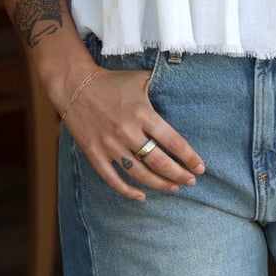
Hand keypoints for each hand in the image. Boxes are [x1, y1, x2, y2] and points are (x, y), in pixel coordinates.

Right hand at [64, 67, 204, 200]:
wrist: (74, 84)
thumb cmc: (112, 82)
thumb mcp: (141, 79)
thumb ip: (162, 87)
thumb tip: (187, 90)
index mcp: (143, 113)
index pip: (173, 141)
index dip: (189, 157)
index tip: (200, 168)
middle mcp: (127, 131)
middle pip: (159, 162)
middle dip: (179, 175)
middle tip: (191, 182)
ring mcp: (109, 144)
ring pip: (139, 174)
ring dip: (159, 184)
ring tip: (174, 188)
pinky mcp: (94, 153)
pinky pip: (112, 178)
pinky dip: (127, 190)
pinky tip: (141, 196)